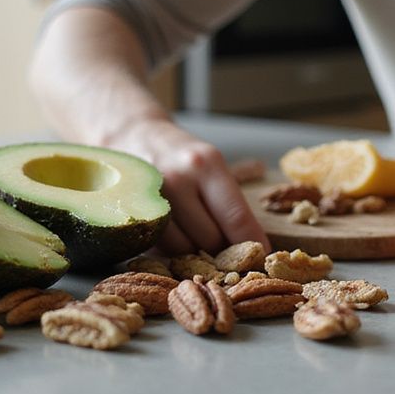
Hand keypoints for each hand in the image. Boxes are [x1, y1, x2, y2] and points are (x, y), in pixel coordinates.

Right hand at [103, 118, 269, 254]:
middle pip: (210, 239)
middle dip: (221, 250)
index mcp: (207, 164)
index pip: (236, 217)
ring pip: (183, 249)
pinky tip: (175, 232)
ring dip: (195, 253)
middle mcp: (178, 178)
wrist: (136, 137)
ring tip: (197, 236)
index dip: (250, 244)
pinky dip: (172, 249)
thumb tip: (252, 248)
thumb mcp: (212, 167)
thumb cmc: (184, 158)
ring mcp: (151, 196)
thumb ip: (229, 204)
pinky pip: (160, 248)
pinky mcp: (133, 213)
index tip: (261, 257)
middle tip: (225, 246)